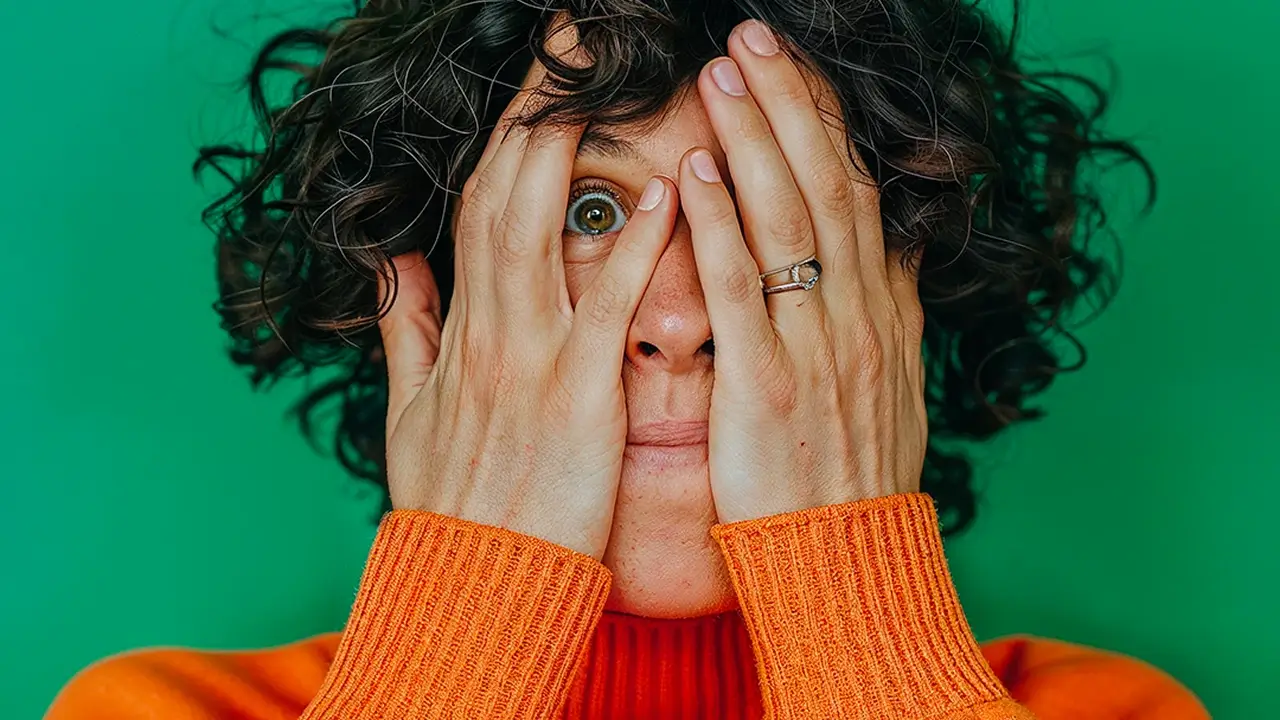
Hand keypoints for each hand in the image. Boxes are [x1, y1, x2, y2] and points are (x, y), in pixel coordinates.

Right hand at [376, 55, 679, 560]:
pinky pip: (606, 306)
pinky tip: (666, 193)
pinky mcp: (578, 396)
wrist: (474, 585)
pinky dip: (633, 248)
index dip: (505, 135)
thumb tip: (394, 268)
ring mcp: (530, 356)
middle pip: (502, 191)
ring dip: (569, 143)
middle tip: (568, 37)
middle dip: (533, 105)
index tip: (536, 81)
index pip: (476, 207)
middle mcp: (488, 326)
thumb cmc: (453, 505)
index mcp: (460, 328)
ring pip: (538, 226)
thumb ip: (406, 331)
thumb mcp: (407, 414)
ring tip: (599, 73)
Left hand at [679, 19, 927, 524]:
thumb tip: (902, 247)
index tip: (790, 66)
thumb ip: (896, 309)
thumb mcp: (896, 384)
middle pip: (824, 184)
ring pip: (789, 221)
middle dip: (788, 103)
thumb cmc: (856, 474)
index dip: (823, 122)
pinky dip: (722, 228)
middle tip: (748, 38)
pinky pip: (744, 292)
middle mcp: (856, 315)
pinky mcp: (768, 388)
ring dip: (756, 139)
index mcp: (880, 310)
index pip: (855, 191)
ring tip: (721, 74)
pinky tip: (698, 173)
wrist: (850, 563)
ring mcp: (815, 347)